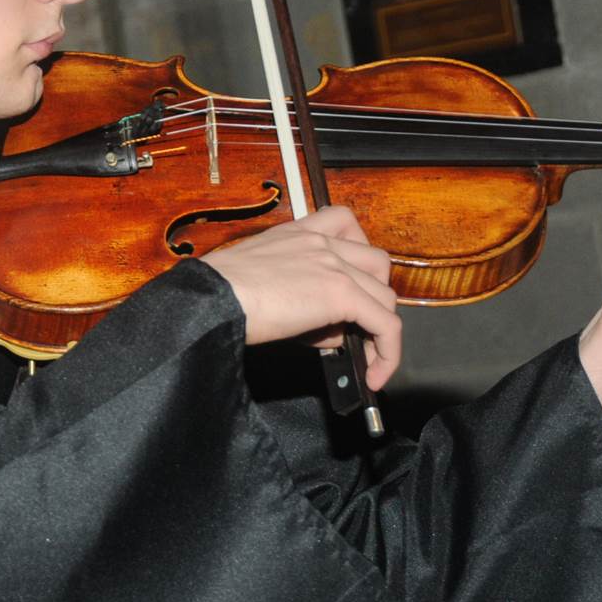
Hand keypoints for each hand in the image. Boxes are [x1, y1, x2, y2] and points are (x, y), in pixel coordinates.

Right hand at [201, 205, 402, 391]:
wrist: (213, 298)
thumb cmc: (220, 293)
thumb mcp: (263, 281)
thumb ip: (300, 297)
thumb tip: (329, 332)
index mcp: (299, 232)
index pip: (346, 227)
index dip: (357, 260)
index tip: (351, 286)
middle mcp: (321, 241)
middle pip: (376, 263)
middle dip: (373, 295)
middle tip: (356, 326)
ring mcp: (334, 265)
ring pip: (385, 296)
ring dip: (378, 327)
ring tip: (358, 355)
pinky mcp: (342, 294)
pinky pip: (386, 325)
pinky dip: (387, 353)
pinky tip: (374, 374)